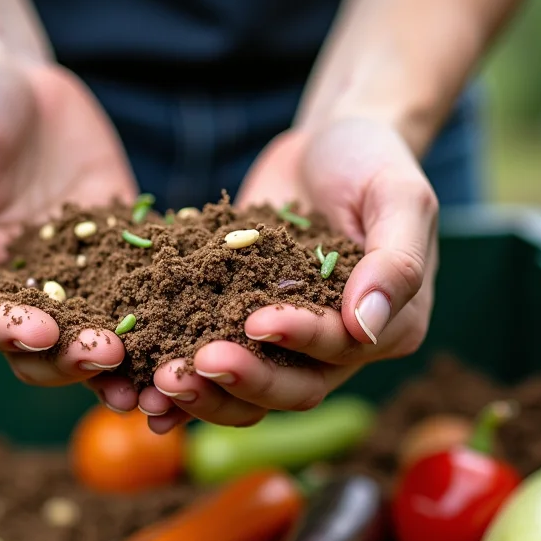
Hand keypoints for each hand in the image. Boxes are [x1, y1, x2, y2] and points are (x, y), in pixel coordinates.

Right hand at [0, 54, 139, 395]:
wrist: (12, 71)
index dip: (11, 334)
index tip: (43, 333)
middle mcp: (25, 288)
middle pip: (46, 348)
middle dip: (75, 357)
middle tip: (109, 353)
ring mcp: (78, 274)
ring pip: (100, 332)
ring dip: (127, 358)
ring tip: (155, 371)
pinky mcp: (124, 248)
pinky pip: (149, 284)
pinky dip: (170, 308)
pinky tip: (198, 320)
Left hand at [136, 118, 438, 431]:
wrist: (326, 145)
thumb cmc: (373, 162)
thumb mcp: (399, 196)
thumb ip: (396, 260)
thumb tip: (366, 326)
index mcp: (388, 327)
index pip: (339, 349)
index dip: (297, 339)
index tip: (256, 321)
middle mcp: (340, 351)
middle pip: (292, 389)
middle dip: (241, 379)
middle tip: (190, 367)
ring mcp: (288, 347)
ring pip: (250, 395)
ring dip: (204, 395)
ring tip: (157, 382)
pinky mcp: (241, 330)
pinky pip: (214, 370)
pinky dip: (183, 385)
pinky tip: (141, 391)